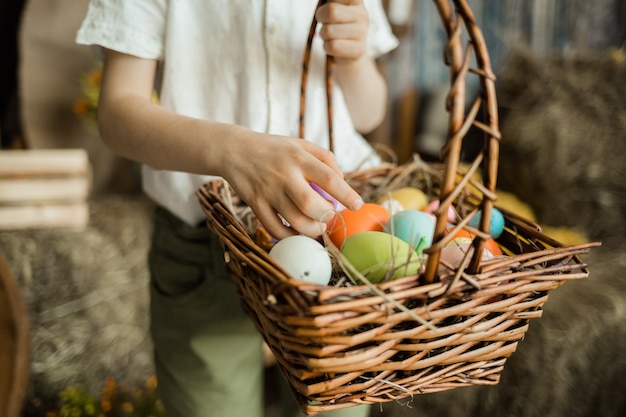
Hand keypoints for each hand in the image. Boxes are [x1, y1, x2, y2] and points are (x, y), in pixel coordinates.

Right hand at [222, 131, 363, 239]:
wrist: (234, 150)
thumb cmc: (274, 149)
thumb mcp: (300, 144)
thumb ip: (325, 158)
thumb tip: (342, 182)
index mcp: (298, 157)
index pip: (328, 178)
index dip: (346, 194)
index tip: (358, 205)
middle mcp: (284, 175)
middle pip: (310, 204)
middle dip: (326, 216)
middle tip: (330, 217)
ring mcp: (268, 192)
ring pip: (294, 220)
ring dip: (311, 229)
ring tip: (317, 226)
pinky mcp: (255, 204)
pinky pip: (275, 228)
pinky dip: (290, 236)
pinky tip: (298, 232)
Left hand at [316, 0, 368, 64]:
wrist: (347, 52)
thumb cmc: (335, 25)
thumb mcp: (332, 8)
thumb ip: (328, 2)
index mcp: (354, 0)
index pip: (333, 1)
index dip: (324, 6)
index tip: (327, 10)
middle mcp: (362, 13)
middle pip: (331, 11)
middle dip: (322, 19)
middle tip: (326, 23)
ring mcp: (362, 32)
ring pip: (328, 31)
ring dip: (323, 35)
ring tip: (331, 36)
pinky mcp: (359, 49)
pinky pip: (332, 46)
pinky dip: (327, 47)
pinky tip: (334, 45)